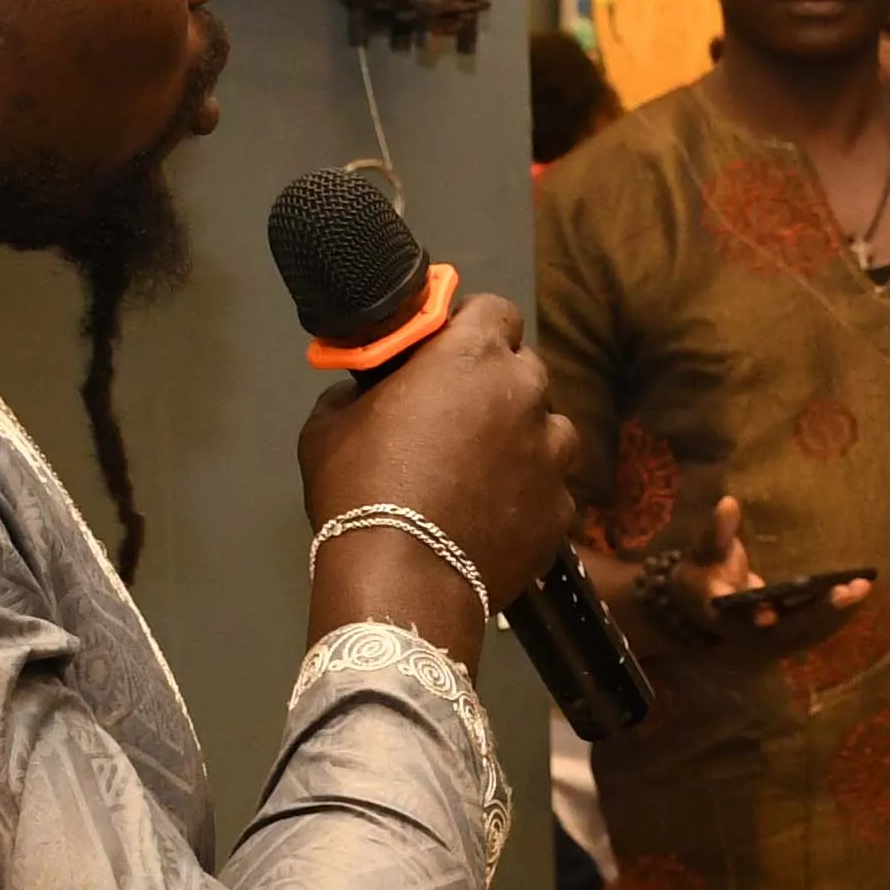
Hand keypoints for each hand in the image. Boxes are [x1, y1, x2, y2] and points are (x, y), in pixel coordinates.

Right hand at [296, 291, 575, 625]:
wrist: (402, 580)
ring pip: (547, 428)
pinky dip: (526, 494)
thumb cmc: (361, 491)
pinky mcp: (560, 508)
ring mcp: (551, 454)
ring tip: (478, 470)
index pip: (494, 309)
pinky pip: (548, 487)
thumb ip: (356, 389)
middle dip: (495, 383)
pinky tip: (490, 513)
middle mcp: (525, 395)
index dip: (470, 326)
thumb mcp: (329, 424)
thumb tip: (361, 389)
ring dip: (520, 438)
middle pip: (524, 368)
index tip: (447, 349)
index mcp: (472, 356)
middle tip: (456, 414)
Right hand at [646, 493, 874, 651]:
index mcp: (723, 614)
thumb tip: (728, 503)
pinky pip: (815, 630)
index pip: (739, 619)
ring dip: (836, 614)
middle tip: (848, 590)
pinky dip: (837, 615)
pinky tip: (858, 595)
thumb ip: (716, 531)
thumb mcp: (703, 551)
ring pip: (807, 633)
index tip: (769, 614)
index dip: (753, 618)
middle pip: (787, 629)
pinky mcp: (787, 637)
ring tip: (862, 588)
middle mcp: (750, 634)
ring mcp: (771, 640)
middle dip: (819, 611)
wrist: (702, 605)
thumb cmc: (703, 572)